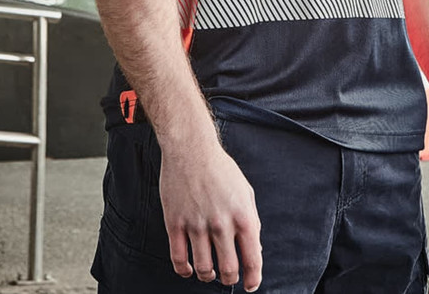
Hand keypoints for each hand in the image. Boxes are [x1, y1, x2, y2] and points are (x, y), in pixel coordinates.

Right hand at [159, 137, 262, 291]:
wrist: (191, 148)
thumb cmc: (219, 168)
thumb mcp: (245, 192)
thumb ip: (251, 222)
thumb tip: (254, 251)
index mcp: (243, 215)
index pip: (252, 260)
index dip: (253, 279)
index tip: (250, 284)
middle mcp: (221, 223)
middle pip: (228, 270)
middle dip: (230, 278)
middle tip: (228, 276)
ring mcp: (196, 225)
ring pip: (204, 269)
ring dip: (208, 276)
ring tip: (209, 272)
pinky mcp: (175, 223)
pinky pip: (178, 259)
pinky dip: (184, 271)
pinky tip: (189, 269)